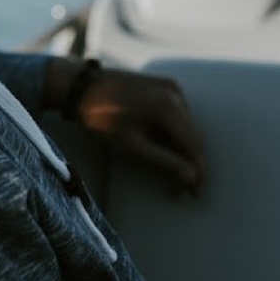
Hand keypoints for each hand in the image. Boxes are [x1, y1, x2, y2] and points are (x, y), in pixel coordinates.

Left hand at [45, 59, 204, 194]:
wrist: (81, 87)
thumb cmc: (101, 118)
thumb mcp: (131, 145)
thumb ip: (164, 161)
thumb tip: (192, 178)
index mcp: (168, 106)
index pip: (194, 144)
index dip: (198, 172)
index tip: (194, 193)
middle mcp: (175, 93)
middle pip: (195, 136)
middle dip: (191, 164)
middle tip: (182, 191)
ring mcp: (170, 87)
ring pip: (188, 126)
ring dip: (184, 150)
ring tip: (172, 175)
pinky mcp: (163, 86)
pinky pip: (179, 114)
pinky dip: (176, 134)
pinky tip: (167, 151)